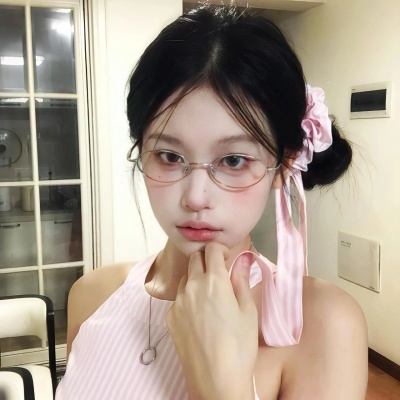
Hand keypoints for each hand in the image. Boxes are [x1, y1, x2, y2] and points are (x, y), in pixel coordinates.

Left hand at [166, 243, 257, 399]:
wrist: (216, 380)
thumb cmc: (240, 345)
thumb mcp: (248, 310)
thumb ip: (242, 280)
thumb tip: (242, 259)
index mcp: (214, 281)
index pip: (211, 249)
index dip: (220, 250)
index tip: (227, 258)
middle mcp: (192, 286)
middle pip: (195, 258)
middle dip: (207, 260)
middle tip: (218, 274)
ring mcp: (178, 302)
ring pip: (185, 278)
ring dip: (196, 278)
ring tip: (208, 296)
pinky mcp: (169, 317)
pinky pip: (178, 299)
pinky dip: (188, 298)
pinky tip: (199, 316)